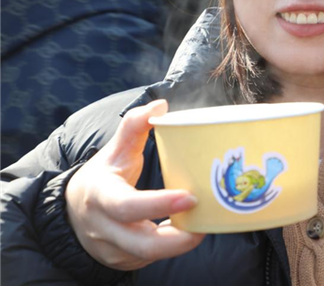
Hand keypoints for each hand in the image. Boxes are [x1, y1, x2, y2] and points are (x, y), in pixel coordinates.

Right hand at [66, 100, 203, 270]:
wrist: (72, 212)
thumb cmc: (102, 177)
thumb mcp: (113, 151)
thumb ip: (134, 126)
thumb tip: (160, 105)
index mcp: (101, 197)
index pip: (127, 206)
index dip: (159, 205)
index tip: (190, 197)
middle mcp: (104, 229)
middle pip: (144, 245)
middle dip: (180, 238)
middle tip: (207, 218)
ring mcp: (113, 250)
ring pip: (151, 256)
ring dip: (181, 243)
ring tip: (203, 223)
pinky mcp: (123, 262)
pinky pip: (152, 260)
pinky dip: (173, 247)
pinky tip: (189, 230)